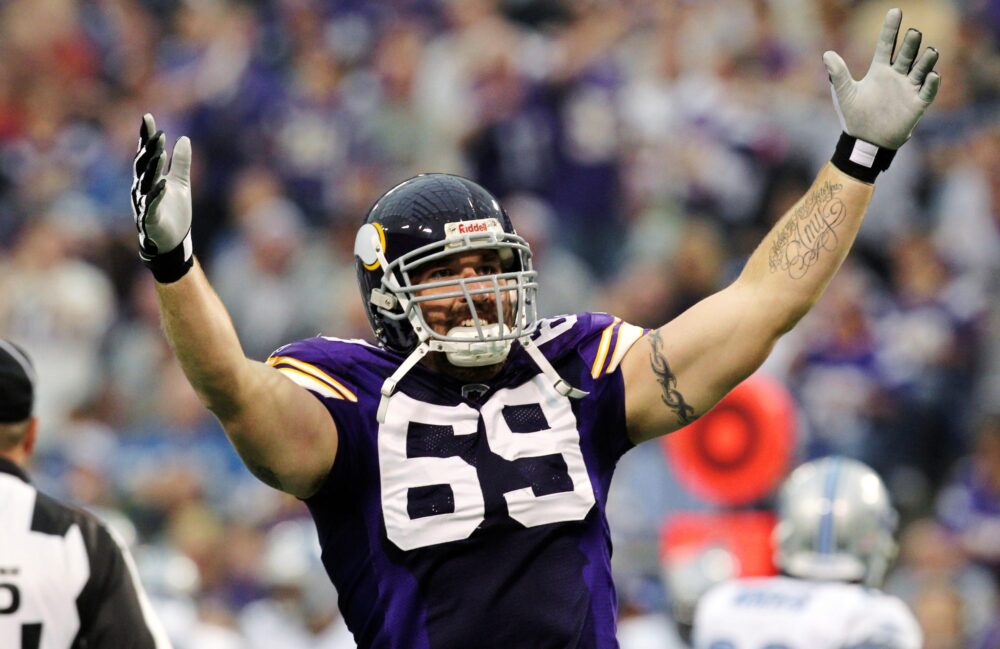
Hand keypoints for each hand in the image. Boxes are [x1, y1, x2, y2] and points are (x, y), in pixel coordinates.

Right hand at [130, 113, 194, 281]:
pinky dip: (157, 194)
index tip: (148, 118)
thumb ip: (181, 162)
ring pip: (145, 183)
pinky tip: (164, 183)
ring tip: (159, 154)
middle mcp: (141, 189)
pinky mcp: (150, 219)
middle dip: (149, 150)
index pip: (146, 154)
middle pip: (143, 166)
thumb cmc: (173, 212)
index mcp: (148, 179)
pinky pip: (152, 205)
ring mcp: (144, 204)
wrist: (172, 242)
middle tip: (158, 135)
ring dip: (152, 169)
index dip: (146, 137)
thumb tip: (184, 139)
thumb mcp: (181, 183)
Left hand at [823, 8, 939, 149]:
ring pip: (921, 70)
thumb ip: (838, 74)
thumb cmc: (854, 116)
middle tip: (914, 32)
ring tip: (931, 51)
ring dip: (926, 61)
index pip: (887, 45)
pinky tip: (933, 75)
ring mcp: (908, 89)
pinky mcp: (916, 105)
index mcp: (879, 71)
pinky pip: (927, 92)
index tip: (895, 11)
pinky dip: (931, 84)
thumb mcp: (844, 94)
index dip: (890, 29)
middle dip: (911, 44)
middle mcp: (896, 76)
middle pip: (906, 55)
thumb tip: (826, 54)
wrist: (865, 141)